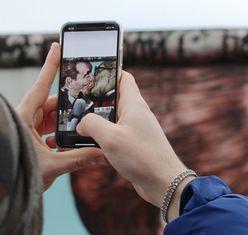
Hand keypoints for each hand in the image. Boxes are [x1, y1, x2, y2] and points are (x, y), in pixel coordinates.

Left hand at [16, 43, 106, 190]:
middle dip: (70, 107)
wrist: (4, 193)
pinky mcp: (31, 138)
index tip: (57, 47)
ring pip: (52, 118)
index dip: (50, 66)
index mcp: (24, 116)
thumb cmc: (17, 174)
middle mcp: (26, 118)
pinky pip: (49, 130)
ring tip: (82, 129)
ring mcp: (28, 128)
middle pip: (51, 104)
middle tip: (87, 106)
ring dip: (66, 124)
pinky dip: (61, 135)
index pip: (40, 86)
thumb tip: (103, 154)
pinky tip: (71, 143)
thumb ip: (79, 159)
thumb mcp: (51, 166)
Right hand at [76, 71, 189, 218]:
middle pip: (115, 98)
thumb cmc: (141, 157)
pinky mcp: (135, 144)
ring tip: (79, 124)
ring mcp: (137, 129)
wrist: (164, 182)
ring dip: (98, 120)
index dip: (109, 72)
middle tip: (77, 102)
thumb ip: (92, 124)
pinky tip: (91, 144)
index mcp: (134, 105)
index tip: (91, 73)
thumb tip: (82, 124)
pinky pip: (116, 134)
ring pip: (114, 118)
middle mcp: (137, 114)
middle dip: (97, 99)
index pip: (124, 78)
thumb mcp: (110, 138)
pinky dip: (104, 136)